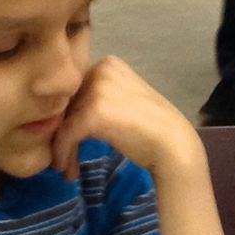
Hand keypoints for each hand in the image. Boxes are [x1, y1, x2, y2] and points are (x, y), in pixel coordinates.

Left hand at [50, 55, 201, 182]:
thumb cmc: (150, 127)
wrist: (172, 145)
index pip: (75, 90)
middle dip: (65, 133)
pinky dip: (63, 154)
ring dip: (63, 148)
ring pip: (64, 121)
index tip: (69, 140)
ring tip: (68, 169)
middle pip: (68, 104)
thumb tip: (61, 113)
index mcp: (109, 64)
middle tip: (67, 158)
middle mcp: (101, 70)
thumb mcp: (122, 99)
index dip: (68, 116)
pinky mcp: (94, 113)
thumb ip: (97, 97)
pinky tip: (67, 171)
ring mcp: (98, 90)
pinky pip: (66, 134)